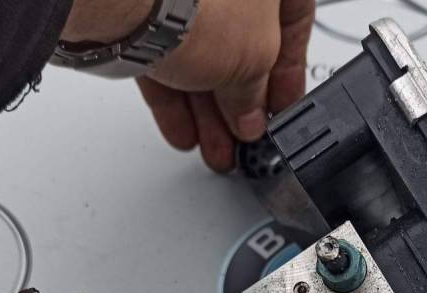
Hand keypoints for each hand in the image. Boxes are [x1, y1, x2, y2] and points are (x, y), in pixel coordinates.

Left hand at [140, 0, 314, 171]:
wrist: (134, 1)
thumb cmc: (203, 3)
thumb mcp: (256, 59)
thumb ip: (256, 92)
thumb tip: (251, 112)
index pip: (293, 20)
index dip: (290, 70)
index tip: (281, 105)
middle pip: (241, 40)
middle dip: (240, 98)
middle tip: (243, 133)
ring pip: (200, 52)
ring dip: (206, 108)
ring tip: (212, 144)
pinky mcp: (140, 10)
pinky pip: (164, 55)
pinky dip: (173, 95)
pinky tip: (182, 128)